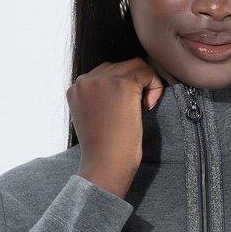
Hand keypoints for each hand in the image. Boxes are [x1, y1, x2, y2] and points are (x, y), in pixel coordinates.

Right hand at [66, 57, 164, 198]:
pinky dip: (155, 87)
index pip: (105, 73)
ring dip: (145, 84)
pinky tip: (149, 107)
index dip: (120, 89)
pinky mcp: (123, 85)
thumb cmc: (103, 150)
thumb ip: (98, 98)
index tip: (123, 112)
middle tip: (137, 111)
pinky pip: (147, 73)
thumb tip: (119, 86)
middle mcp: (85, 80)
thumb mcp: (91, 117)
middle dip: (134, 85)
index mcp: (75, 88)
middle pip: (120, 67)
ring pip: (135, 66)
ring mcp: (103, 80)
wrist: (105, 166)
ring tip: (144, 108)